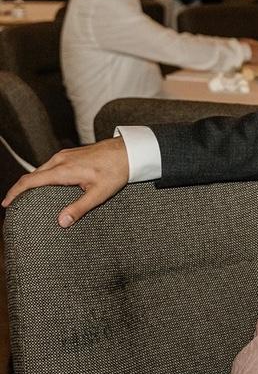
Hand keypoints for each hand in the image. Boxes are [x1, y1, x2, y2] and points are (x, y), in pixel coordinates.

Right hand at [1, 137, 129, 226]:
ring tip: (26, 197)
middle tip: (13, 204)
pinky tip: (46, 184)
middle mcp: (60, 160)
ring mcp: (65, 154)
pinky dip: (43, 176)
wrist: (129, 151)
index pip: (30, 181)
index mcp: (63, 170)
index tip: (5, 204)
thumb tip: (61, 222)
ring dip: (32, 182)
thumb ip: (79, 208)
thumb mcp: (99, 194)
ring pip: (42, 169)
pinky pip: (51, 165)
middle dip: (20, 189)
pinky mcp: (71, 153)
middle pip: (32, 175)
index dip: (15, 192)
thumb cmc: (116, 171)